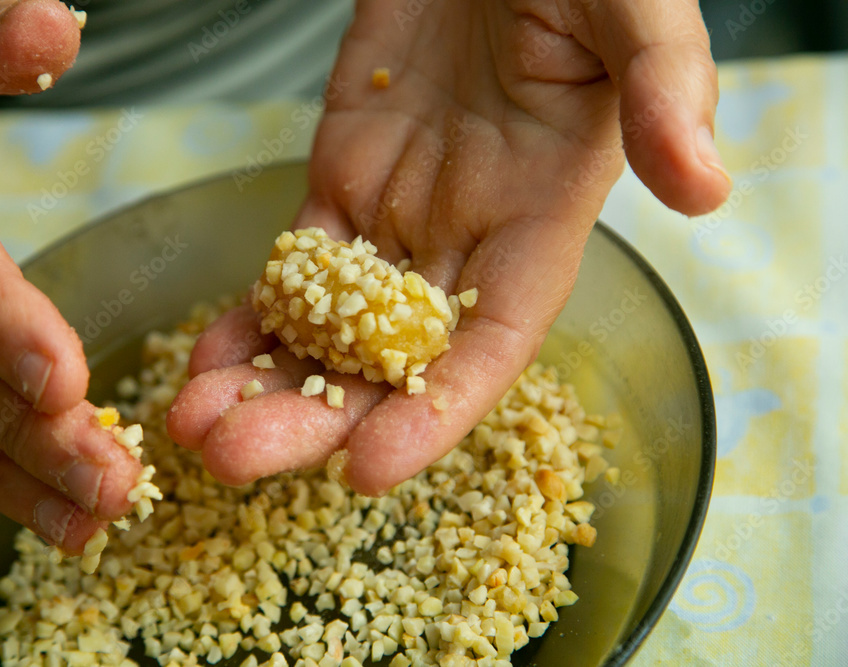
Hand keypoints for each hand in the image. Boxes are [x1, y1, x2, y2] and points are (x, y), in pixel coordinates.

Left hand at [169, 0, 730, 493]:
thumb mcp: (632, 16)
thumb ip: (665, 91)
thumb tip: (706, 187)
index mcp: (541, 221)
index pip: (489, 344)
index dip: (434, 413)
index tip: (366, 469)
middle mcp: (466, 243)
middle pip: (390, 361)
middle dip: (315, 417)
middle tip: (235, 460)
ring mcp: (397, 220)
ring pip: (328, 329)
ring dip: (264, 384)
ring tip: (193, 426)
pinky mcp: (340, 185)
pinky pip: (293, 272)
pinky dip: (250, 319)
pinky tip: (205, 362)